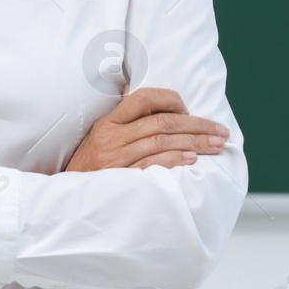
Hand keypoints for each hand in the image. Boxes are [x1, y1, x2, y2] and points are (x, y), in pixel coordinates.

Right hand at [64, 85, 228, 171]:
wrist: (68, 199)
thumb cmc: (89, 166)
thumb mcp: (98, 137)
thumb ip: (121, 117)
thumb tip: (133, 89)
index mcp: (108, 122)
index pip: (143, 98)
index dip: (171, 100)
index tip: (191, 110)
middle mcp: (112, 136)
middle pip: (162, 122)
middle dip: (197, 125)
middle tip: (220, 132)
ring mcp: (116, 158)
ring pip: (161, 141)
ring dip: (194, 142)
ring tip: (215, 145)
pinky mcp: (121, 179)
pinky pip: (152, 164)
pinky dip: (174, 159)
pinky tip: (192, 159)